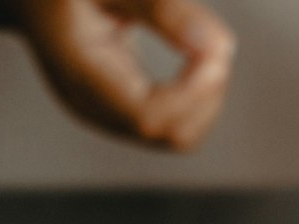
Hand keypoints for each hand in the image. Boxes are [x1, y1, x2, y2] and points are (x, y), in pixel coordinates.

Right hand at [14, 0, 233, 149]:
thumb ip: (161, 8)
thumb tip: (219, 47)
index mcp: (79, 73)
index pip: (149, 118)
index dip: (194, 95)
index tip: (216, 53)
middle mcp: (92, 105)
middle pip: (173, 135)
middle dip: (207, 95)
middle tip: (213, 43)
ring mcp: (106, 114)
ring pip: (180, 135)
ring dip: (205, 97)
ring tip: (201, 46)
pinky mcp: (122, 111)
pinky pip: (174, 124)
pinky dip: (196, 97)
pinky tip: (192, 61)